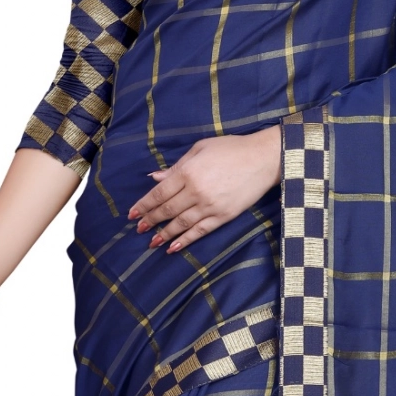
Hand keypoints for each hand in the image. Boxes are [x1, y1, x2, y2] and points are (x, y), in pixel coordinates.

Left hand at [128, 126, 281, 254]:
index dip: (144, 205)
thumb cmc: (231, 149)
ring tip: (152, 242)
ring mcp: (210, 206)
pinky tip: (174, 247)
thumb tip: (155, 178)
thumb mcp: (200, 149)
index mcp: (188, 172)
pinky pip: (200, 231)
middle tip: (138, 229)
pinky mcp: (223, 216)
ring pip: (181, 224)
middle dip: (150, 221)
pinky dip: (185, 240)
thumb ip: (177, 166)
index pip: (159, 193)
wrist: (263, 159)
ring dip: (164, 234)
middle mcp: (196, 191)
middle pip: (167, 210)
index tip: (132, 214)